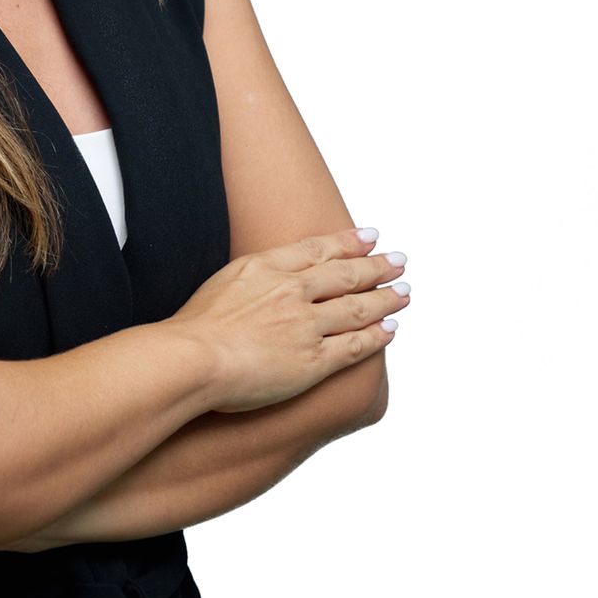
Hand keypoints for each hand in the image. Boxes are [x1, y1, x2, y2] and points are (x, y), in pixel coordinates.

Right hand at [174, 226, 409, 413]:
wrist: (193, 358)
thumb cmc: (194, 327)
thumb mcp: (221, 283)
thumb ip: (250, 279)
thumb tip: (262, 281)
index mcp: (266, 267)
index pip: (317, 249)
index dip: (347, 242)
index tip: (369, 237)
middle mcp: (292, 291)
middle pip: (345, 274)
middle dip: (377, 266)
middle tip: (399, 261)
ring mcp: (306, 325)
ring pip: (358, 307)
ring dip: (386, 299)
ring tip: (404, 293)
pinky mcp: (313, 361)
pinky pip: (355, 346)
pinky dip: (376, 336)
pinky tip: (390, 329)